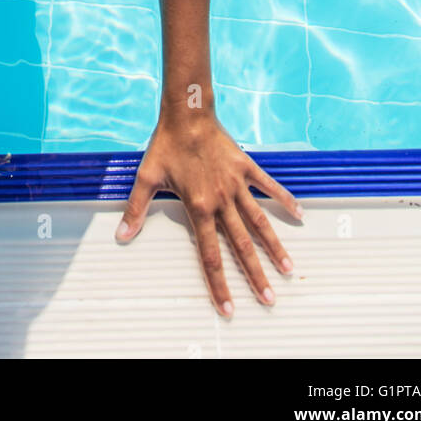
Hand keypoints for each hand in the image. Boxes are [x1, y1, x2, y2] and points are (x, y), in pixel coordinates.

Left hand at [115, 113, 301, 315]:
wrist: (186, 113)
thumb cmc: (166, 144)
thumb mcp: (147, 177)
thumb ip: (136, 209)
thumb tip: (122, 235)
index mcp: (198, 207)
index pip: (210, 255)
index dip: (219, 284)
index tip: (229, 307)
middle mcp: (221, 200)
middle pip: (241, 245)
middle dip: (255, 275)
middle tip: (269, 299)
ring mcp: (236, 184)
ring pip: (259, 221)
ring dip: (274, 246)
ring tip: (288, 268)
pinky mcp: (245, 167)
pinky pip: (268, 186)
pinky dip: (284, 199)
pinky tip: (299, 214)